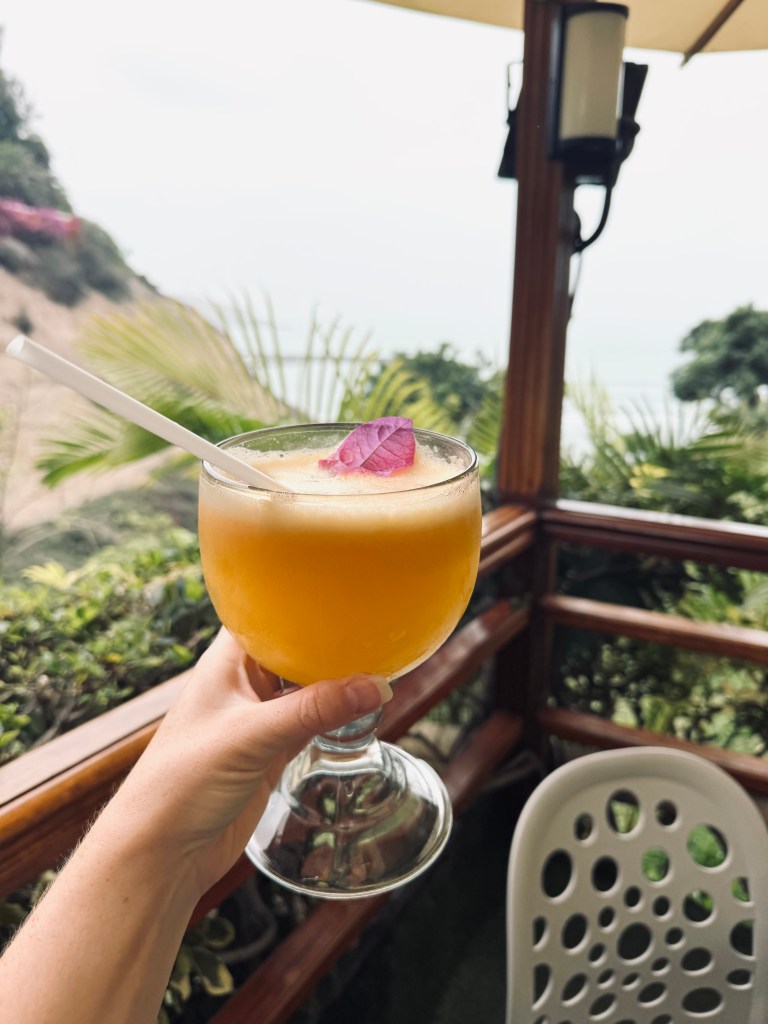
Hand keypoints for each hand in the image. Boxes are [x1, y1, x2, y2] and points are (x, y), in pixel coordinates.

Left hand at [93, 628, 391, 897]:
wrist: (162, 853)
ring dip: (336, 682)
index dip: (303, 602)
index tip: (347, 595)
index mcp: (227, 661)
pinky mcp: (270, 752)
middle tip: (377, 629)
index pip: (269, 615)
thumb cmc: (182, 782)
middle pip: (294, 649)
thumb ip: (315, 710)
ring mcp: (257, 719)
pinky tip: (362, 710)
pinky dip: (334, 717)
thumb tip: (375, 686)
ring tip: (381, 664)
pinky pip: (310, 723)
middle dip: (330, 642)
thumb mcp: (252, 736)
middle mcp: (243, 683)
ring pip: (306, 688)